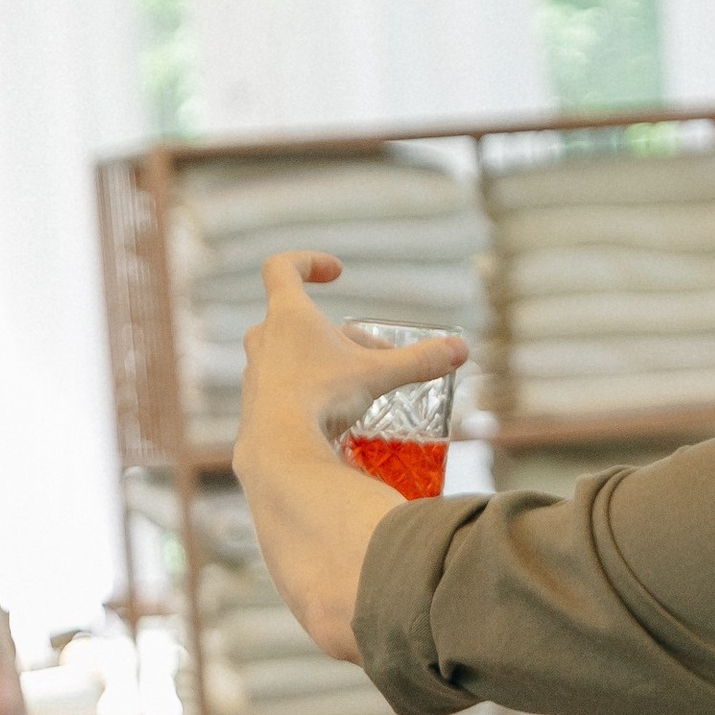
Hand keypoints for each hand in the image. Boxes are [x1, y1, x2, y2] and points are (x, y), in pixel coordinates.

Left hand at [237, 256, 464, 456]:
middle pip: (299, 321)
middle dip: (339, 335)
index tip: (337, 273)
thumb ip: (419, 361)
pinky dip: (309, 393)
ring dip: (324, 363)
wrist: (277, 452)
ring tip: (356, 389)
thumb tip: (460, 350)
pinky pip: (284, 390)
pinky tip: (332, 418)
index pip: (282, 268)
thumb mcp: (377, 375)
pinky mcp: (254, 408)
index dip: (308, 262)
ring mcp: (255, 374)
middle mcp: (264, 339)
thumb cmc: (323, 397)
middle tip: (373, 355)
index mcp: (287, 315)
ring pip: (291, 356)